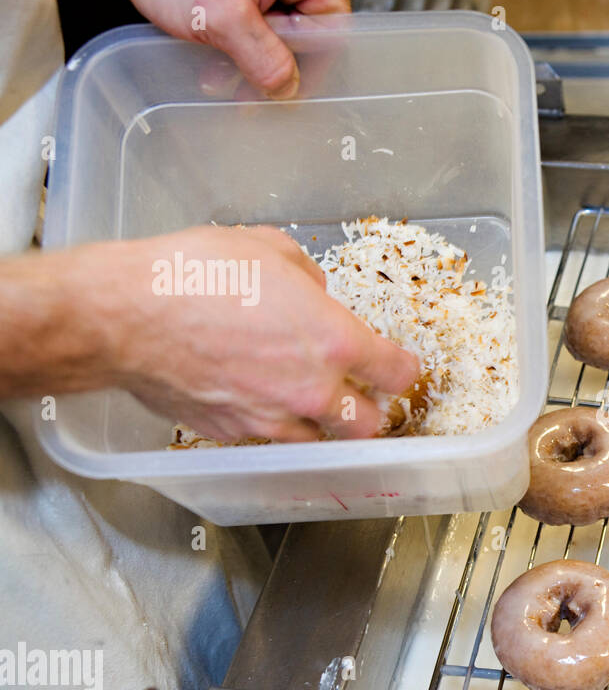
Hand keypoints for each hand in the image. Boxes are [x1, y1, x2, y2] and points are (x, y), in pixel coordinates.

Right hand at [77, 226, 418, 441]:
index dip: (403, 370)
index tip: (399, 367)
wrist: (124, 316)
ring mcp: (271, 417)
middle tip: (360, 394)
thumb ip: (305, 274)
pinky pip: (269, 437)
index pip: (395, 372)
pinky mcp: (232, 431)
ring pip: (320, 440)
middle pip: (368, 425)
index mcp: (333, 340)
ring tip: (309, 402)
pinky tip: (258, 399)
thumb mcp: (266, 248)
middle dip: (370, 412)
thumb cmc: (193, 274)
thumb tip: (313, 289)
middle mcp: (311, 388)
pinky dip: (273, 424)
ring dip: (323, 424)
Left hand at [117, 0, 349, 98]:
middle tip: (250, 95)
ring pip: (276, 34)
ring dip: (250, 65)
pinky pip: (251, 30)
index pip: (331, 21)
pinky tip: (212, 66)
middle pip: (304, 30)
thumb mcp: (219, 12)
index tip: (286, 91)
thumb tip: (287, 89)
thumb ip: (260, 53)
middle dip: (274, 67)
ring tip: (219, 80)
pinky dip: (235, 51)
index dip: (313, 61)